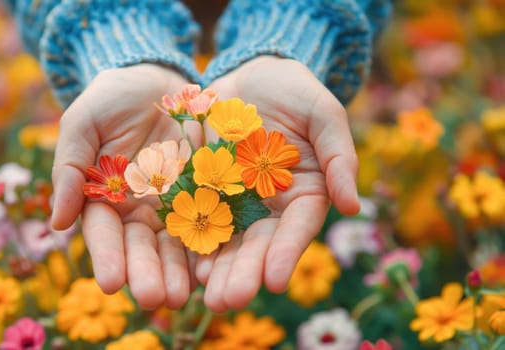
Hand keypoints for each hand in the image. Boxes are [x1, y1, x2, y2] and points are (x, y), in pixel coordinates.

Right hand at [51, 64, 200, 308]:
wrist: (158, 80)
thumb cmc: (112, 98)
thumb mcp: (83, 122)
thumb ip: (70, 167)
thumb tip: (58, 223)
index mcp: (106, 198)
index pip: (104, 233)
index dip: (107, 257)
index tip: (109, 282)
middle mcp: (141, 209)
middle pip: (142, 247)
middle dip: (147, 273)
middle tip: (154, 298)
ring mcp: (176, 203)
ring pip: (176, 243)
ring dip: (179, 271)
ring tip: (183, 295)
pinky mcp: (207, 192)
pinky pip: (211, 220)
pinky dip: (212, 245)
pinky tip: (216, 267)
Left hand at [197, 56, 359, 311]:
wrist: (251, 74)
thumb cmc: (295, 92)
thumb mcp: (323, 114)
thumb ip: (339, 157)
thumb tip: (353, 207)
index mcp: (303, 194)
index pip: (296, 229)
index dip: (286, 254)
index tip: (274, 281)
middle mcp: (268, 206)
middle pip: (257, 245)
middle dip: (243, 273)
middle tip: (228, 301)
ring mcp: (233, 199)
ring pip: (224, 240)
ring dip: (215, 269)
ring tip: (203, 295)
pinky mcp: (202, 188)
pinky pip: (194, 217)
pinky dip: (189, 241)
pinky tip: (180, 262)